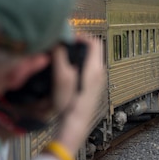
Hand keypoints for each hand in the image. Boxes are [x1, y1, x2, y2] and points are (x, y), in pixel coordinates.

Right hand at [53, 36, 105, 154]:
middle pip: (94, 49)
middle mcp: (100, 73)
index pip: (94, 41)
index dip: (81, 36)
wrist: (75, 124)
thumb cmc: (69, 105)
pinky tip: (68, 68)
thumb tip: (58, 43)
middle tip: (65, 44)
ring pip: (91, 58)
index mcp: (95, 69)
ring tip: (64, 54)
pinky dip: (80, 62)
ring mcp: (98, 80)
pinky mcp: (94, 86)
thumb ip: (60, 58)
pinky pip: (89, 67)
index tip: (69, 37)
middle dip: (79, 43)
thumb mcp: (61, 79)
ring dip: (79, 53)